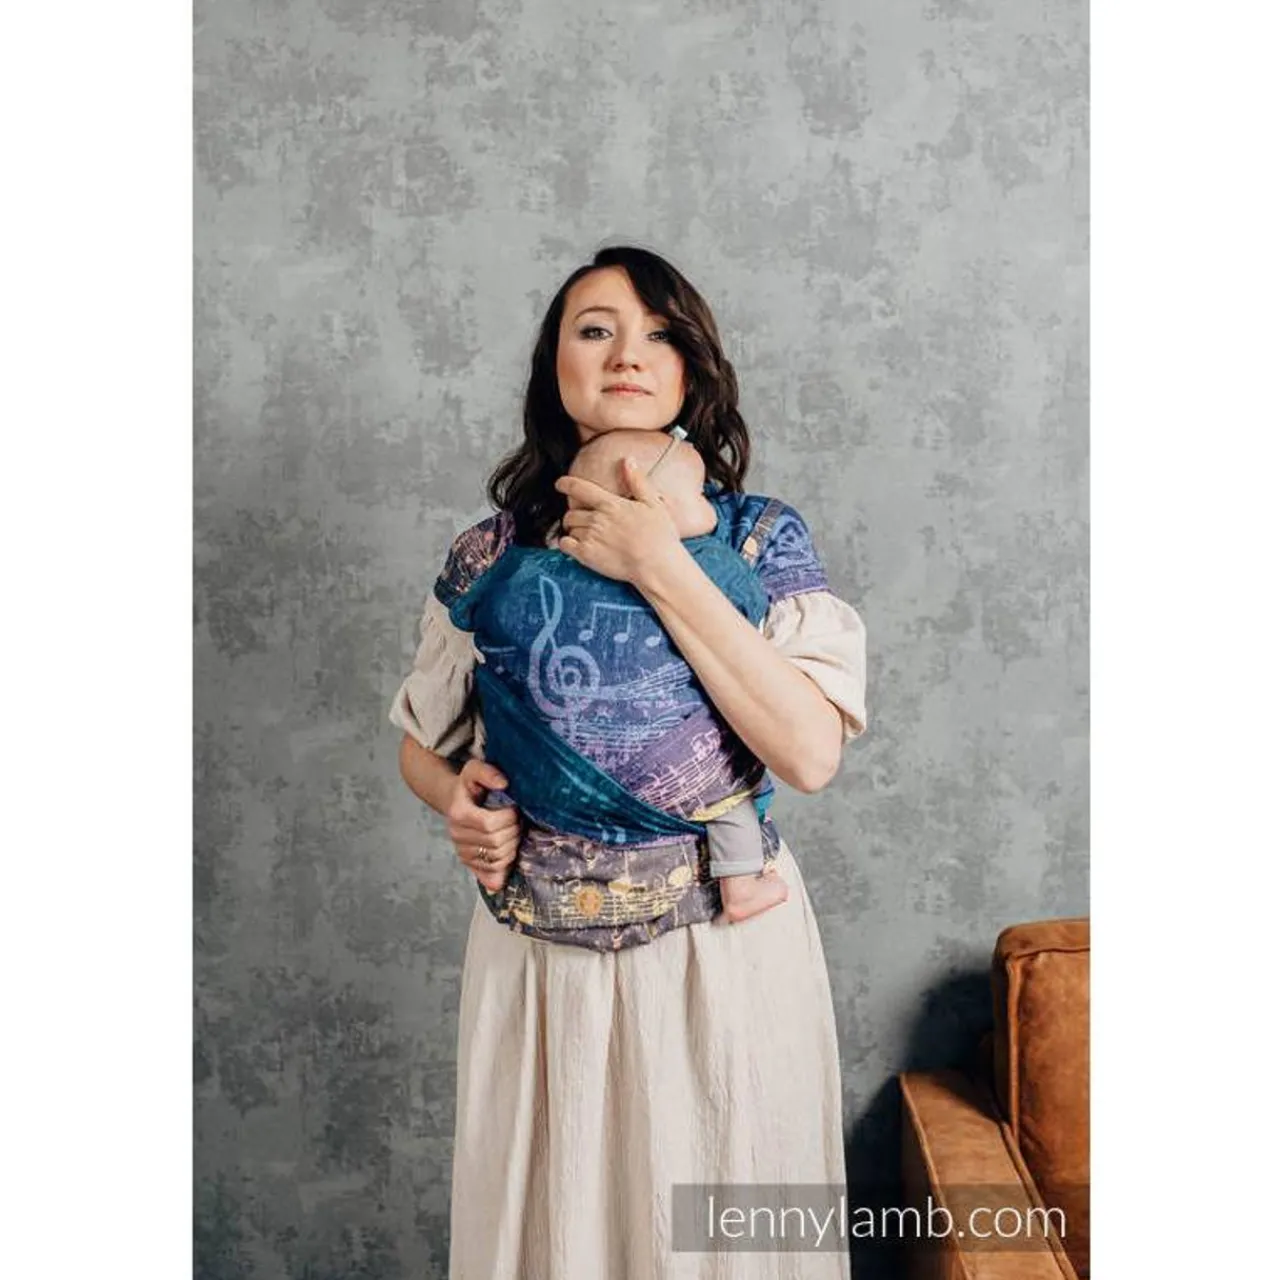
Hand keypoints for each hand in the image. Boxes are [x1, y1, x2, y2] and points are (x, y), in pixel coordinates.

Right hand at [445, 759, 522, 891]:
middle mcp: (456, 836)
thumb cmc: (469, 786)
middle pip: (495, 843)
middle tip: (517, 821)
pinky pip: (492, 872)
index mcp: (458, 814)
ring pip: (496, 859)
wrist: (455, 801)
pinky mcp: (469, 863)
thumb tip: (503, 783)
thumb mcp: (475, 769)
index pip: (489, 824)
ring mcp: (462, 852)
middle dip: (513, 832)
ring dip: (512, 846)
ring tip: (513, 832)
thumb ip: (488, 772)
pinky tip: (508, 848)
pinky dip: (505, 862)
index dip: (508, 818)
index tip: (514, 809)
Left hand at [554, 457, 684, 586]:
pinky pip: (564, 545)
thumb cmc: (659, 537)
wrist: (657, 565)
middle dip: (573, 515)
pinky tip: (575, 545)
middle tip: (581, 520)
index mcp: (611, 504)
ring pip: (569, 528)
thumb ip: (637, 481)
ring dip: (573, 529)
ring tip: (583, 534)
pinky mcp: (587, 555)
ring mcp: (590, 537)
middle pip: (572, 512)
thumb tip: (628, 461)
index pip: (580, 488)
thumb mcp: (653, 503)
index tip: (560, 484)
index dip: (567, 484)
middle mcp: (597, 519)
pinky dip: (566, 543)